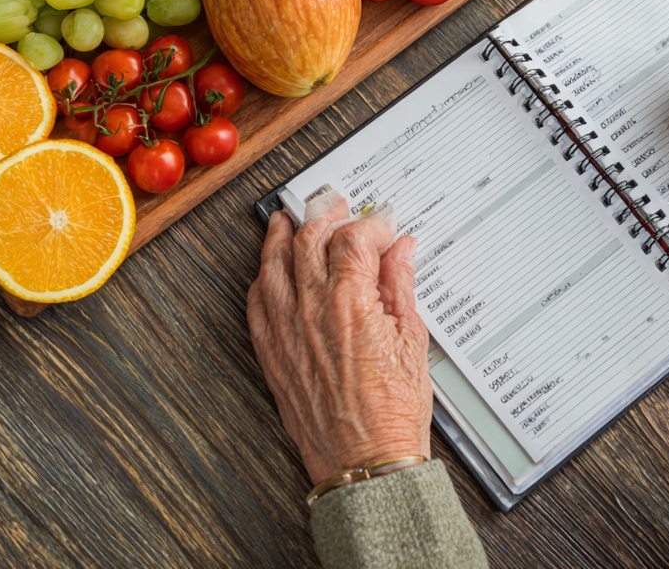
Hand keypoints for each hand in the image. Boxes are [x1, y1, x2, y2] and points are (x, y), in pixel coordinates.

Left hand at [247, 190, 431, 484]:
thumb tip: (401, 251)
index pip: (354, 237)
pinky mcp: (272, 353)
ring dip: (281, 235)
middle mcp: (311, 309)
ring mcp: (286, 330)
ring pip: (274, 264)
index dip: (372, 223)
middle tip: (336, 205)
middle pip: (308, 239)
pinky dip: (262, 277)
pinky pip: (256, 302)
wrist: (366, 464)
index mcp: (351, 302)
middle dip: (325, 215)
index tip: (385, 224)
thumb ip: (401, 285)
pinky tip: (269, 268)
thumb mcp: (412, 339)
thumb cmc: (392, 412)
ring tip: (287, 219)